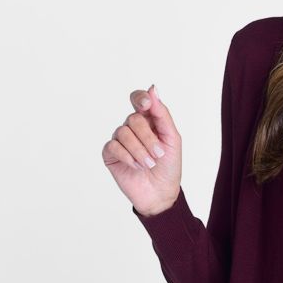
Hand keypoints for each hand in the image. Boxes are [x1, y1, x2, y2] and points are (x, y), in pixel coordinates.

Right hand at [102, 84, 182, 215]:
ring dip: (140, 151)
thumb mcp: (172, 139)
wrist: (161, 193)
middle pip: (133, 119)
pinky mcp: (110, 154)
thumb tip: (153, 89)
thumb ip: (162, 115)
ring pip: (123, 133)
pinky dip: (128, 157)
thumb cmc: (169, 166)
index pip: (139, 100)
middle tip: (159, 155)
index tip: (146, 104)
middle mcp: (132, 127)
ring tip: (149, 164)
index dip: (140, 98)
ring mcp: (120, 140)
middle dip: (148, 138)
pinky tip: (137, 167)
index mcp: (149, 121)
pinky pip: (114, 146)